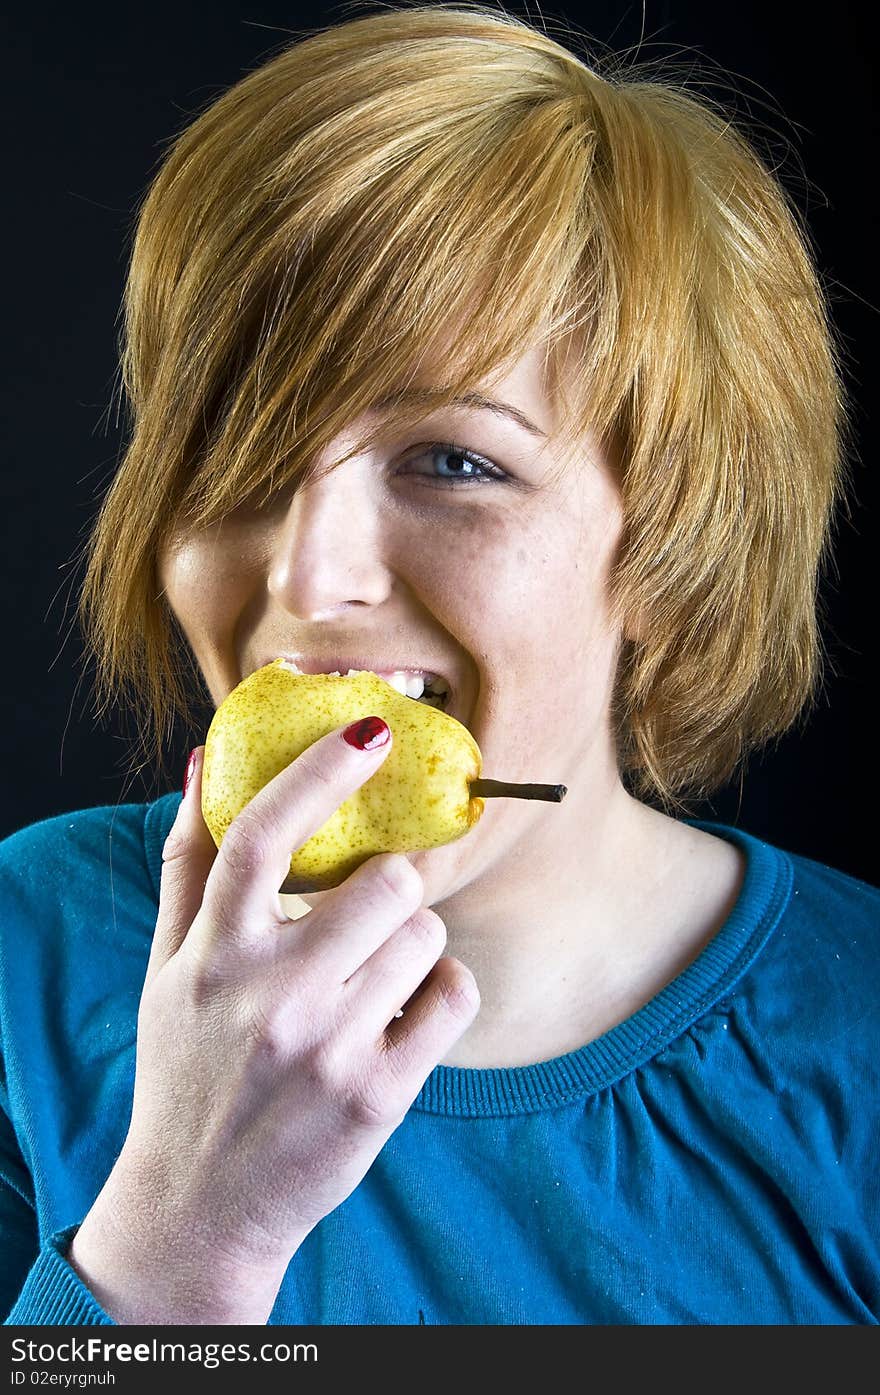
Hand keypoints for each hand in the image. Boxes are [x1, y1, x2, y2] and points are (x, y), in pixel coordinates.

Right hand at [68, 723, 479, 1323]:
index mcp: (214, 955)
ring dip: (412, 948)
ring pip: (427, 937)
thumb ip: (186, 865)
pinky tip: (402, 1018)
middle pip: (386, 882)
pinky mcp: (378, 1095)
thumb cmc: (187, 1069)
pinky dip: (442, 995)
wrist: (198, 1205)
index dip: (320, 770)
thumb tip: (198, 762)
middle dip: (392, 890)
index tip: (370, 729)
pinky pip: (455, 996)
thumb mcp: (168, 971)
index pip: (261, 834)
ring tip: (372, 984)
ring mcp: (328, 1048)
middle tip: (370, 918)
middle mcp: (269, 995)